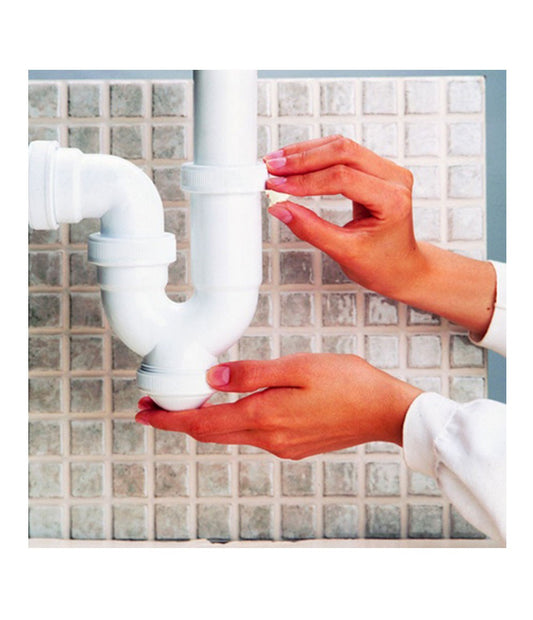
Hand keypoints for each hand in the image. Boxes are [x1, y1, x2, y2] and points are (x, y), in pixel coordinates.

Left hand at [135, 354, 421, 458]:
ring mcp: (281, 446)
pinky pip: (251, 436)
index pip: (202, 422)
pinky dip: (230, 424)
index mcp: (264, 417)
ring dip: (204, 422)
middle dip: (178, 421)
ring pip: (229, 435)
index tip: (143, 413)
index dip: (169, 419)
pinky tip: (232, 409)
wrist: (383, 411)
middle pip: (210, 433)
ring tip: (187, 404)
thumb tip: (212, 377)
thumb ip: (252, 374)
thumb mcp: (297, 367)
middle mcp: (268, 438)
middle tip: (153, 408)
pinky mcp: (293, 446)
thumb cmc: (347, 383)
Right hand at [264, 135, 495, 336]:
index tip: (278, 186)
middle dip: (302, 158)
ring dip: (305, 153)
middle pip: (343, 152)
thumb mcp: (344, 252)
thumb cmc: (382, 265)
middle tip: (272, 167)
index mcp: (392, 200)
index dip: (306, 181)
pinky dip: (315, 156)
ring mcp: (387, 170)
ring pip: (341, 146)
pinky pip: (343, 153)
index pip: (343, 178)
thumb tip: (280, 208)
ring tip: (277, 162)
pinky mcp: (375, 168)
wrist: (402, 267)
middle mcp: (394, 178)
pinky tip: (294, 162)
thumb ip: (310, 228)